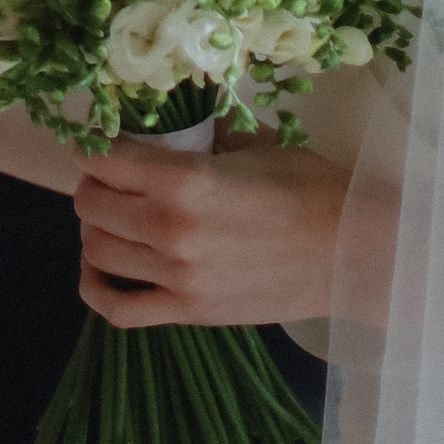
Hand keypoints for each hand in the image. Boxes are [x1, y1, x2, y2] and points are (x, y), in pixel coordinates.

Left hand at [75, 137, 360, 329]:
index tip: (100, 141)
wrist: (354, 253)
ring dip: (96, 228)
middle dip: (94, 184)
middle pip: (90, 204)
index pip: (103, 158)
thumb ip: (204, 138)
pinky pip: (117, 309)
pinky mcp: (189, 314)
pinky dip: (96, 287)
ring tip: (116, 216)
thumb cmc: (311, 189)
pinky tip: (101, 269)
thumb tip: (174, 129)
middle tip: (114, 178)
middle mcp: (169, 229)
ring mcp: (176, 278)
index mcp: (184, 180)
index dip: (94, 145)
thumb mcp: (254, 146)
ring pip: (96, 250)